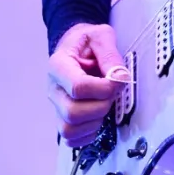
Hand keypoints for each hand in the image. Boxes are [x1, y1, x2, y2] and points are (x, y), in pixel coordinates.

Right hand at [46, 23, 130, 146]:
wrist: (77, 47)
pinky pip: (71, 139)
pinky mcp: (62, 118)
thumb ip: (110, 54)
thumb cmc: (88, 41)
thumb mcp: (101, 36)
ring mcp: (56, 106)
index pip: (78, 87)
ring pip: (70, 129)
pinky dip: (88, 134)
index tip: (118, 81)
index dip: (104, 89)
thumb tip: (119, 77)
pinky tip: (98, 117)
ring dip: (95, 121)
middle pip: (72, 112)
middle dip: (101, 106)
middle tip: (112, 93)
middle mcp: (53, 89)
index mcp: (59, 66)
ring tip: (104, 104)